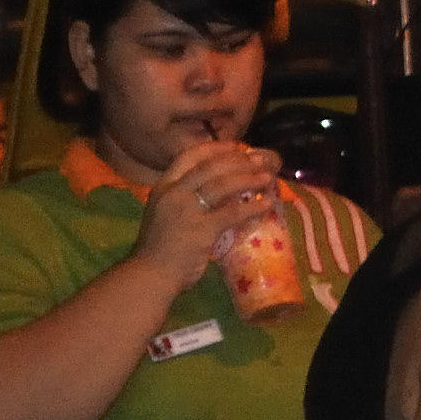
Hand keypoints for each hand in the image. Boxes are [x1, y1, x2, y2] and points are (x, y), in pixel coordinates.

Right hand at [128, 137, 284, 287]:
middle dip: (238, 160)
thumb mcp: (165, 213)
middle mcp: (174, 193)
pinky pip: (233, 213)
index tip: (234, 146)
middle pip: (210, 166)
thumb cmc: (160, 248)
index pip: (188, 156)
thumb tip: (220, 192)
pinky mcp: (202, 229)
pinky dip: (253, 207)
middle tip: (259, 160)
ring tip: (268, 178)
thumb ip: (186, 199)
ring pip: (222, 184)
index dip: (214, 148)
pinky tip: (267, 205)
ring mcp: (187, 209)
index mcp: (163, 187)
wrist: (152, 273)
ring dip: (249, 179)